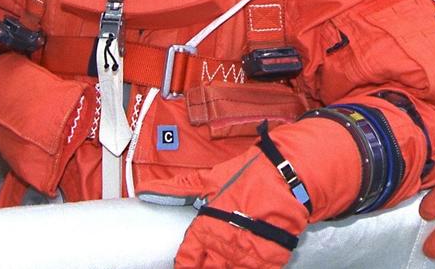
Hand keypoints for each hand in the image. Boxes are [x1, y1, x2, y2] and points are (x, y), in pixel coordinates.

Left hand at [174, 148, 309, 268]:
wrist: (289, 177)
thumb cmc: (250, 175)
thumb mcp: (212, 179)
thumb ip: (179, 188)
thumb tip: (145, 190)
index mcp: (205, 228)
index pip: (186, 259)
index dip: (185, 264)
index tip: (186, 264)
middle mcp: (222, 246)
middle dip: (205, 268)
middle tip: (208, 262)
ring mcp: (245, 257)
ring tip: (225, 262)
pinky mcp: (268, 261)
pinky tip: (243, 264)